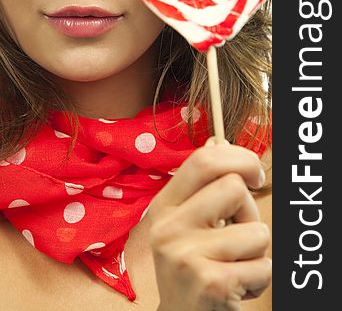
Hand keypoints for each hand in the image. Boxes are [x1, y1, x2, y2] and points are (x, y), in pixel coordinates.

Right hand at [148, 138, 270, 310]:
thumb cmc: (193, 269)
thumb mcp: (188, 225)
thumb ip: (202, 185)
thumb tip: (217, 140)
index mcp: (164, 206)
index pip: (203, 160)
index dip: (239, 158)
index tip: (254, 176)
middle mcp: (168, 227)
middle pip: (233, 187)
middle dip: (250, 211)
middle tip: (241, 233)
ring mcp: (186, 255)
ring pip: (257, 231)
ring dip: (258, 252)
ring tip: (235, 265)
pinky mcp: (209, 283)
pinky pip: (263, 266)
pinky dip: (260, 279)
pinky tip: (237, 287)